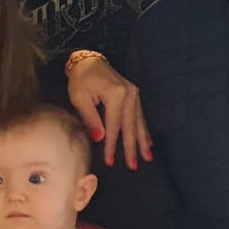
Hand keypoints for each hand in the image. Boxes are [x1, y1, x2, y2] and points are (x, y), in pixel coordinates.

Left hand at [66, 54, 150, 169]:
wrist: (88, 61)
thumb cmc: (81, 79)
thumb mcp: (80, 98)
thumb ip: (90, 118)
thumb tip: (99, 138)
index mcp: (116, 95)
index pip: (114, 126)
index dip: (112, 146)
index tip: (109, 162)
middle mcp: (129, 94)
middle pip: (130, 127)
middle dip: (131, 148)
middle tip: (133, 166)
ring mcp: (134, 94)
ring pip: (139, 123)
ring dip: (142, 142)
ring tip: (147, 158)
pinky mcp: (134, 95)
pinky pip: (140, 116)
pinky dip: (144, 130)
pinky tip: (148, 142)